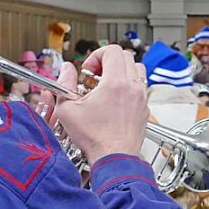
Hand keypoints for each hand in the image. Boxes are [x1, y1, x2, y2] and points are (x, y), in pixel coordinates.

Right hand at [52, 45, 148, 165]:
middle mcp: (133, 87)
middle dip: (108, 61)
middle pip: (126, 56)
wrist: (115, 158)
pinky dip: (129, 86)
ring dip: (121, 71)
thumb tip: (66, 69)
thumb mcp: (68, 109)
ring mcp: (141, 97)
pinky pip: (140, 87)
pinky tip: (115, 99)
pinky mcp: (144, 108)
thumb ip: (64, 84)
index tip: (88, 70)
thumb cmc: (94, 138)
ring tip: (106, 84)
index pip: (113, 50)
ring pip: (137, 70)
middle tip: (95, 75)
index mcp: (116, 83)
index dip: (97, 55)